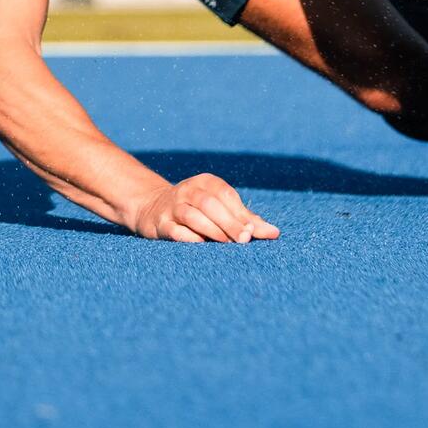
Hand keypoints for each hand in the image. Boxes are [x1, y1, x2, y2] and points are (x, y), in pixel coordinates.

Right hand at [132, 174, 280, 243]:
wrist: (152, 208)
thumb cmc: (198, 209)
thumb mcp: (220, 207)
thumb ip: (245, 219)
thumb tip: (275, 233)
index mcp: (205, 182)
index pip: (226, 195)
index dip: (240, 213)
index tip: (254, 231)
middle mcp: (188, 190)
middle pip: (210, 204)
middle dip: (229, 222)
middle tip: (244, 239)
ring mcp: (172, 206)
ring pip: (193, 216)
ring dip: (212, 230)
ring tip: (227, 243)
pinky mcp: (159, 224)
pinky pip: (175, 230)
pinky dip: (189, 238)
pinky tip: (202, 245)